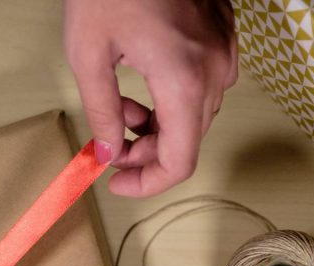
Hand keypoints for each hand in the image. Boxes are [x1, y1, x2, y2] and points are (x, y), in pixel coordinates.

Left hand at [64, 0, 237, 196]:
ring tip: (120, 106)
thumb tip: (109, 152)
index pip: (180, 161)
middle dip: (147, 153)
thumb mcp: (88, 52)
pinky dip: (173, 97)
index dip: (148, 183)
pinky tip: (142, 81)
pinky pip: (204, 84)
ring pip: (196, 114)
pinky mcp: (223, 35)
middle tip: (110, 148)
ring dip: (158, 124)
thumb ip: (100, 111)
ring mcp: (225, 50)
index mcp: (184, 80)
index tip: (119, 183)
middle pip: (188, 139)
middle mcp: (215, 70)